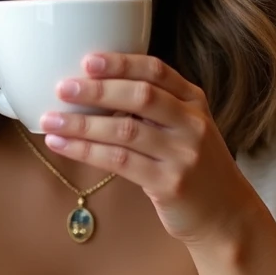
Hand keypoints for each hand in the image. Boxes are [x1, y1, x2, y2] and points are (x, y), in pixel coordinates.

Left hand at [40, 53, 257, 247]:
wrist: (225, 213)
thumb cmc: (193, 165)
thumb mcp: (184, 127)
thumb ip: (154, 107)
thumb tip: (94, 88)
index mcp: (194, 101)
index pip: (156, 71)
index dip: (121, 63)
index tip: (88, 60)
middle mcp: (192, 123)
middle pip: (140, 97)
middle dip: (98, 90)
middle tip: (63, 88)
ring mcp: (182, 154)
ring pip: (125, 130)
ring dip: (83, 124)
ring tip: (50, 120)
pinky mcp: (169, 183)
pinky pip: (119, 161)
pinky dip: (86, 151)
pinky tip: (62, 144)